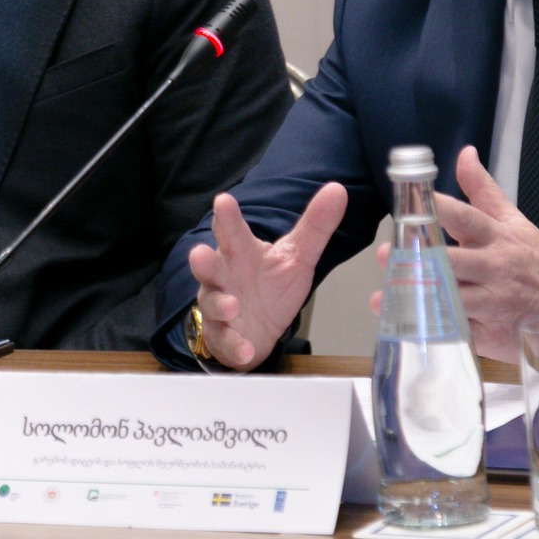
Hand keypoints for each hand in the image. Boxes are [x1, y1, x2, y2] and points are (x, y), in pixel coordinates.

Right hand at [186, 183, 346, 370]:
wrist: (260, 330)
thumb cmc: (272, 286)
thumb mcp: (297, 256)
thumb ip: (314, 226)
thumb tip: (338, 189)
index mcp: (241, 252)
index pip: (231, 230)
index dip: (226, 216)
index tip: (223, 202)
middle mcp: (224, 276)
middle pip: (209, 264)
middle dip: (203, 260)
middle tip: (200, 253)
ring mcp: (219, 306)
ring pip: (211, 303)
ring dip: (219, 304)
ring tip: (232, 306)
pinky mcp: (223, 336)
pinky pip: (225, 341)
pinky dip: (234, 345)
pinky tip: (246, 349)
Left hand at [372, 145, 538, 361]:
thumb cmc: (532, 257)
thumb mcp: (512, 220)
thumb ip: (482, 189)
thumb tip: (464, 153)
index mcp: (497, 237)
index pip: (466, 219)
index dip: (439, 211)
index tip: (412, 205)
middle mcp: (494, 269)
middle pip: (452, 263)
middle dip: (418, 260)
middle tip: (385, 255)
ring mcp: (492, 302)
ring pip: (450, 300)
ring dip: (416, 299)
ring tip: (384, 296)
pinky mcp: (490, 332)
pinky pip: (456, 331)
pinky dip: (430, 330)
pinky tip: (404, 326)